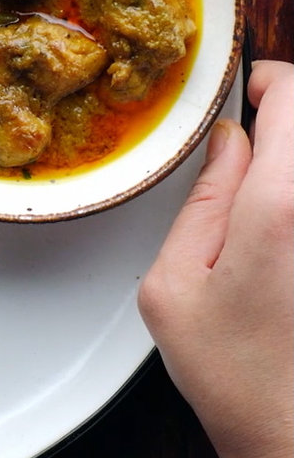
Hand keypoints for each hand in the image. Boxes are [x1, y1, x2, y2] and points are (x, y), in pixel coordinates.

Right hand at [139, 60, 292, 457]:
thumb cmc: (234, 376)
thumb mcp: (176, 284)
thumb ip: (202, 200)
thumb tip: (228, 143)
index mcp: (279, 211)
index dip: (268, 81)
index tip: (245, 93)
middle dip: (282, 122)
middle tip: (247, 141)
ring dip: (288, 165)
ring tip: (259, 188)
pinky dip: (291, 198)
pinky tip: (274, 233)